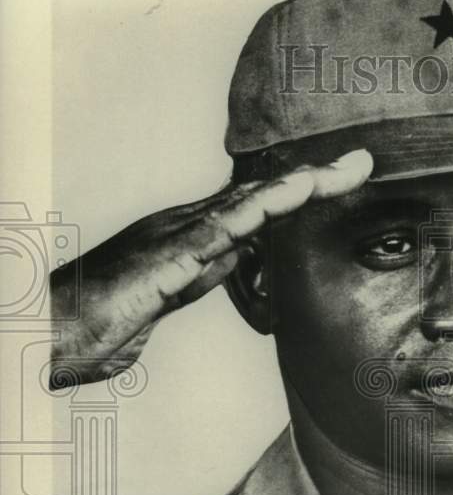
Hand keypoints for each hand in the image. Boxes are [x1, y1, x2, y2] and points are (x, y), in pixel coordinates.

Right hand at [49, 149, 372, 386]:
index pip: (257, 210)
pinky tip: (289, 200)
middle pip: (262, 196)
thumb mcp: (168, 296)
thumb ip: (202, 272)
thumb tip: (236, 255)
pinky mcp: (164, 259)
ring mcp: (175, 237)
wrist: (49, 329)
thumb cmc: (98, 318)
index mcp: (190, 237)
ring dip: (299, 185)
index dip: (300, 195)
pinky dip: (258, 211)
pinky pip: (218, 230)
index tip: (342, 184)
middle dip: (315, 180)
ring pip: (248, 203)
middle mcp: (186, 225)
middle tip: (362, 164)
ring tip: (342, 172)